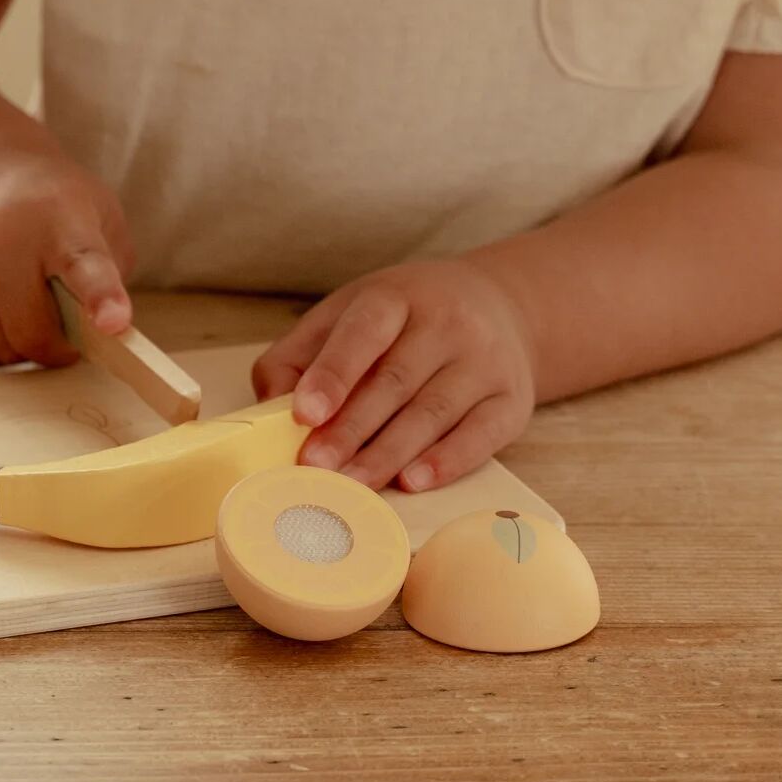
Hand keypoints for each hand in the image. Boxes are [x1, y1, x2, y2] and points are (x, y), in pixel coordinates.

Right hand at [0, 146, 136, 367]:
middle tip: (67, 334)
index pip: (84, 265)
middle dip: (57, 348)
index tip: (113, 323)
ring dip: (23, 346)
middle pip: (32, 330)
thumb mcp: (104, 219)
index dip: (101, 297)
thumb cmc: (57, 207)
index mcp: (63, 221)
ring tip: (31, 312)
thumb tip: (105, 332)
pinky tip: (1, 310)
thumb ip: (114, 275)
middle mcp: (5, 236)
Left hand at [250, 258, 537, 491]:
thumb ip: (302, 355)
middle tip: (314, 466)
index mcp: (397, 296)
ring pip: (432, 412)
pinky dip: (446, 462)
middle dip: (351, 429)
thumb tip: (269, 407)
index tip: (304, 414)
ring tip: (351, 485)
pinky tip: (412, 481)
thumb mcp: (350, 315)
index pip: (364, 331)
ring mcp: (485, 360)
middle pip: (395, 381)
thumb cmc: (406, 321)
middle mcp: (446, 322)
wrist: (502, 308)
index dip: (334, 372)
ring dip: (388, 454)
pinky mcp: (512, 399)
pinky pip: (480, 435)